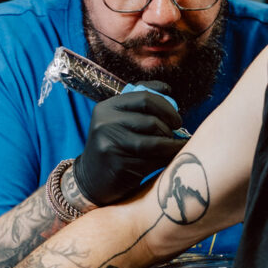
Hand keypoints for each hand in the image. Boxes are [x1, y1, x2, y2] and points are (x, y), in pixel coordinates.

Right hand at [72, 83, 184, 205]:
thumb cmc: (113, 145)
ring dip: (171, 145)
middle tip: (176, 134)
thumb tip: (166, 89)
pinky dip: (165, 160)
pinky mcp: (118, 166)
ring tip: (175, 147)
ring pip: (154, 143)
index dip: (167, 107)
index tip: (176, 119)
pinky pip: (152, 162)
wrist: (92, 179)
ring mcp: (110, 145)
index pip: (144, 98)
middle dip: (170, 128)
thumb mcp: (118, 120)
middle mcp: (105, 124)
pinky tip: (168, 160)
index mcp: (107, 107)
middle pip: (152, 121)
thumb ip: (139, 103)